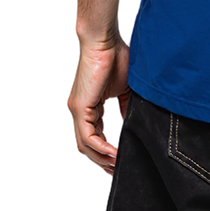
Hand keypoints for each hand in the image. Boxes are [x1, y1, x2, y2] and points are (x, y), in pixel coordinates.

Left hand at [67, 38, 131, 173]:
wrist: (105, 40)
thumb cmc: (116, 56)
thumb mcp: (125, 88)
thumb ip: (125, 107)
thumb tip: (131, 122)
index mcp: (90, 105)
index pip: (95, 136)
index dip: (106, 151)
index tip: (120, 160)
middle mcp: (80, 110)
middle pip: (88, 145)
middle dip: (102, 161)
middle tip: (117, 170)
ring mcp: (78, 109)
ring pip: (85, 145)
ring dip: (101, 158)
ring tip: (117, 166)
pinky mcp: (79, 107)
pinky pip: (88, 136)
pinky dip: (100, 148)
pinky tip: (113, 154)